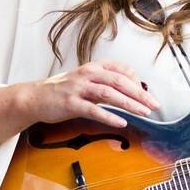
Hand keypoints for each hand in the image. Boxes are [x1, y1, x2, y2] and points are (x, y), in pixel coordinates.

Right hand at [25, 60, 159, 127]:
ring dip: (129, 104)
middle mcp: (87, 74)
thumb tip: (129, 91)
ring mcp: (79, 88)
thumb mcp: (85, 80)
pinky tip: (121, 122)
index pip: (122, 69)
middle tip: (155, 105)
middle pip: (120, 81)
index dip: (137, 81)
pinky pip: (94, 110)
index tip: (147, 93)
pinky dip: (109, 116)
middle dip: (140, 93)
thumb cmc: (62, 90)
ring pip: (109, 94)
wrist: (34, 98)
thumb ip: (105, 83)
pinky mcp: (71, 103)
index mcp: (93, 67)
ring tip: (144, 112)